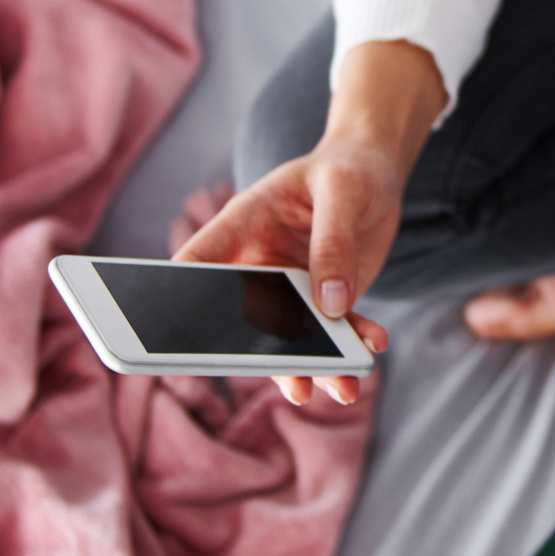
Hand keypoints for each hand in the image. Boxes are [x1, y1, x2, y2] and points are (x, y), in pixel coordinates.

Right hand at [172, 135, 403, 405]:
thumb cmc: (348, 166)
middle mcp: (258, 263)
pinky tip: (373, 344)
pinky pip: (334, 332)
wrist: (376, 170)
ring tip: (343, 388)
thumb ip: (332, 242)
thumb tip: (330, 304)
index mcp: (241, 225)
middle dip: (261, 357)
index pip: (196, 266)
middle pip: (241, 318)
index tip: (178, 343)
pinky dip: (354, 344)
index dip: (179, 302)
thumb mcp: (342, 190)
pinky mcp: (323, 299)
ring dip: (316, 365)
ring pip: (290, 337)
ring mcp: (290, 286)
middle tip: (290, 383)